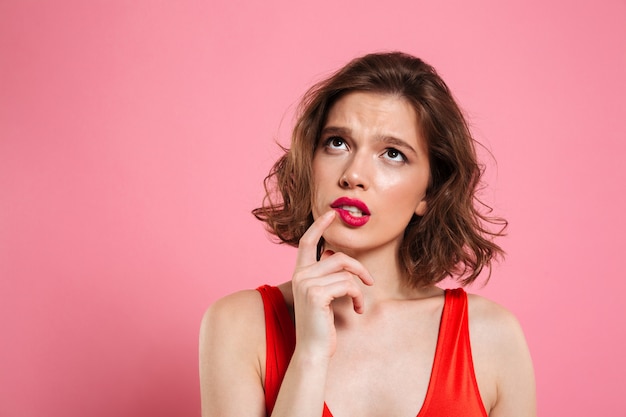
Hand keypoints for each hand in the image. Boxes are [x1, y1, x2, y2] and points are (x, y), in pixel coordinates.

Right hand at [291, 210, 373, 359]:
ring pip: (345, 272)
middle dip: (358, 267)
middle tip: (369, 281)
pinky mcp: (316, 294)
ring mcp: (306, 283)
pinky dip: (358, 297)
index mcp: (299, 274)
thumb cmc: (320, 326)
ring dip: (359, 288)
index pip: (306, 242)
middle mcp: (300, 275)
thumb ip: (326, 275)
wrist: (313, 351)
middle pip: (337, 256)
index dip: (319, 225)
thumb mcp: (323, 296)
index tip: (332, 213)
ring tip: (359, 303)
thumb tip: (333, 253)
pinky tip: (356, 310)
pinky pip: (348, 285)